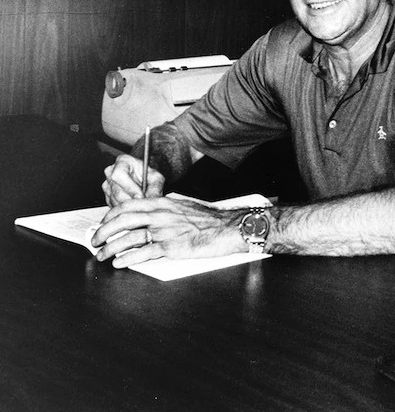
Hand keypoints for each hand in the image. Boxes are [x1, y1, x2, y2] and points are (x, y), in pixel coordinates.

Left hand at [91, 197, 245, 267]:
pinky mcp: (171, 248)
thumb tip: (149, 217)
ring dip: (110, 248)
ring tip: (102, 255)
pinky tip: (120, 262)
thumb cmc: (210, 219)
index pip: (127, 206)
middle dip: (103, 231)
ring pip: (128, 238)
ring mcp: (165, 231)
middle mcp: (160, 215)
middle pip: (122, 221)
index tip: (103, 223)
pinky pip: (143, 253)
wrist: (229, 227)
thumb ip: (165, 211)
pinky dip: (127, 258)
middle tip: (95, 240)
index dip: (110, 215)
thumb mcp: (183, 207)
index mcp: (162, 203)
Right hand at [102, 154, 164, 206]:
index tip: (141, 196)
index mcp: (122, 162)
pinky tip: (135, 207)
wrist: (144, 179)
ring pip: (115, 201)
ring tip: (141, 207)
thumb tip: (153, 199)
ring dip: (129, 207)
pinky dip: (125, 210)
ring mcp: (107, 185)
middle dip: (131, 201)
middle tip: (143, 206)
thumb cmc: (149, 175)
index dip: (130, 188)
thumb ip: (155, 187)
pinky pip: (114, 207)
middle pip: (116, 191)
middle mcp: (110, 172)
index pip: (119, 175)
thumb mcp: (156, 178)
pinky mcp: (107, 197)